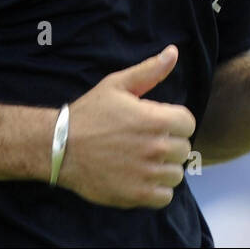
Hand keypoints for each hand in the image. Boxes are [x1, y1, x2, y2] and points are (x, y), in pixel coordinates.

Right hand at [57, 45, 196, 209]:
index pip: (188, 123)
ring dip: (163, 168)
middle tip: (146, 141)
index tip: (157, 123)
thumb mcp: (117, 85)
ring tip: (142, 160)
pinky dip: (156, 189)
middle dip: (169, 143)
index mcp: (155, 119)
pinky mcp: (137, 195)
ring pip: (176, 174)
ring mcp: (147, 174)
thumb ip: (149, 70)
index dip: (173, 121)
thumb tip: (173, 52)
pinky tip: (140, 177)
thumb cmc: (89, 114)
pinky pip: (165, 196)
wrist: (60, 147)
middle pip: (184, 149)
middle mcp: (156, 148)